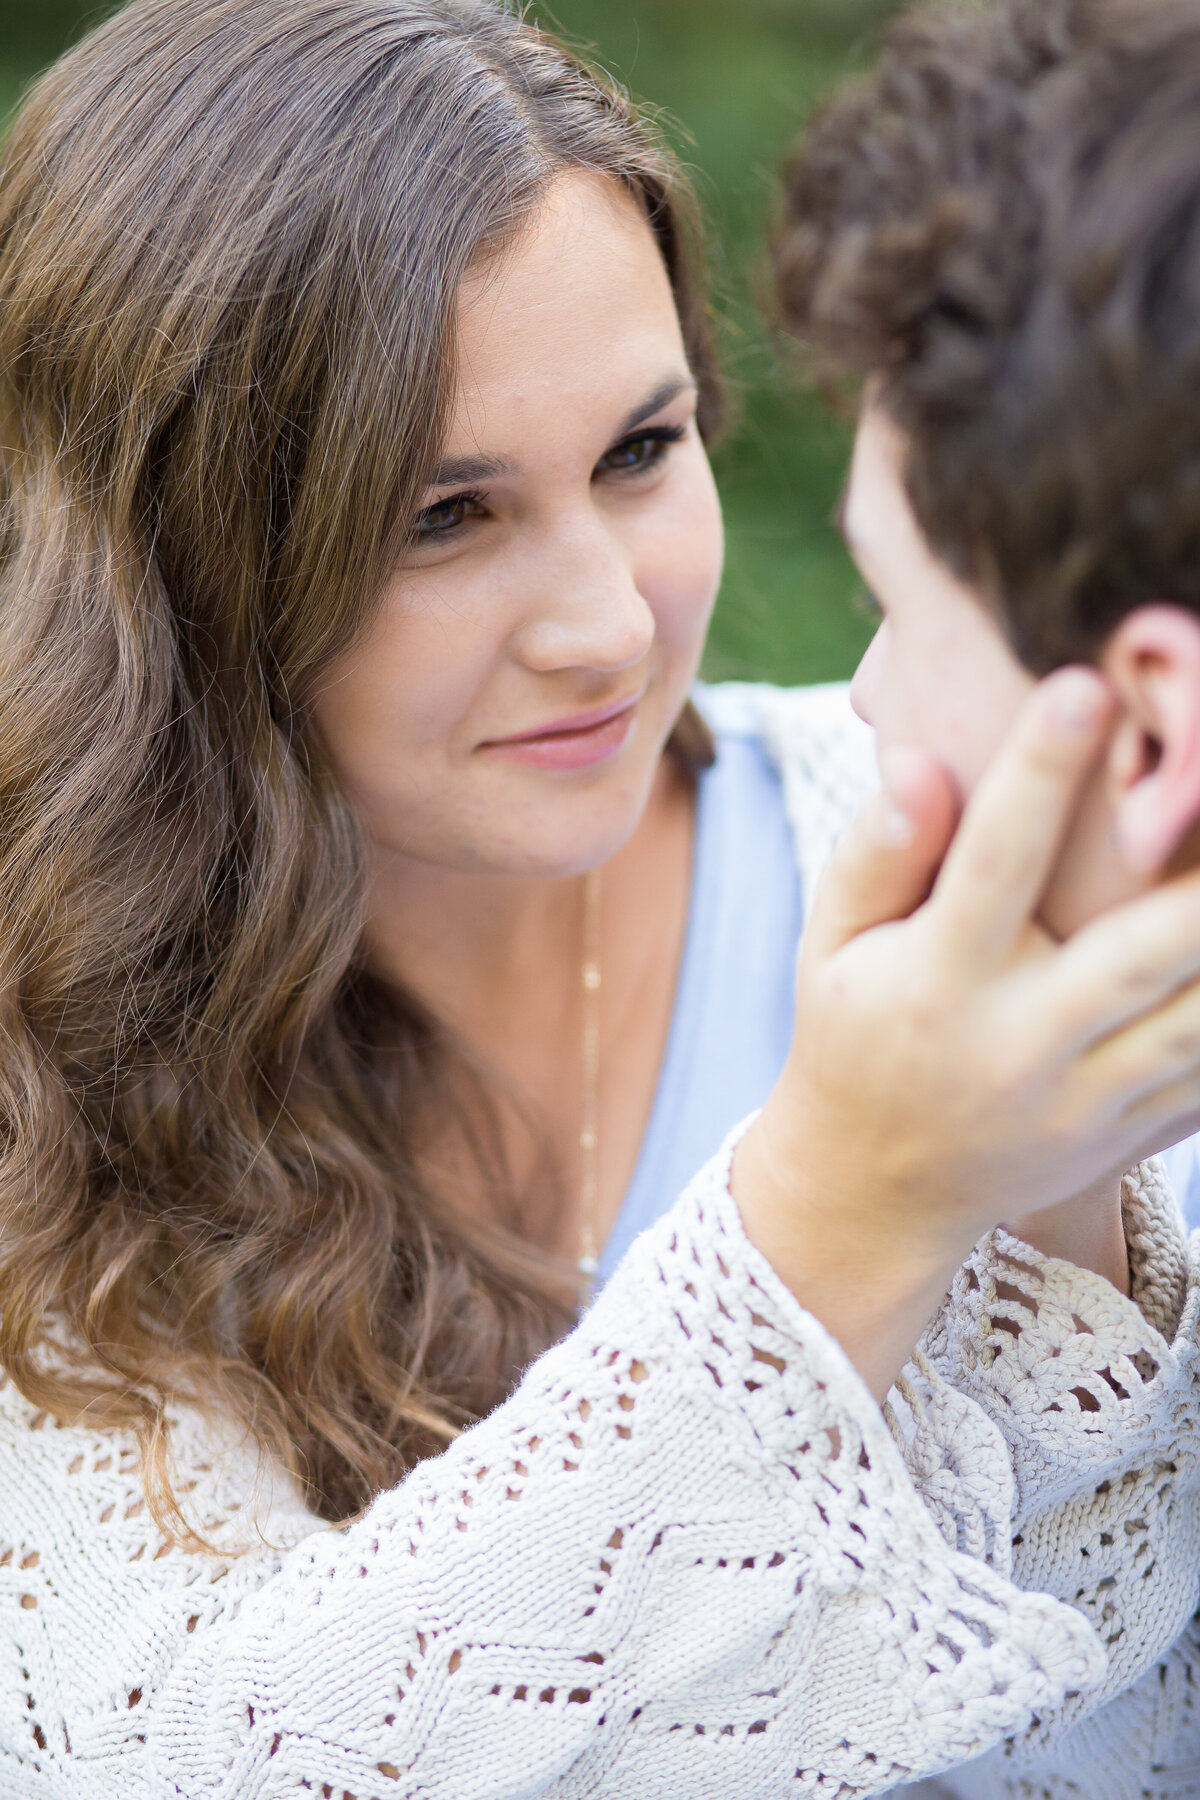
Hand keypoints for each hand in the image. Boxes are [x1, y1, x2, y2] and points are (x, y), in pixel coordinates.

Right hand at [733, 668, 1199, 1396]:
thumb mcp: (829, 947)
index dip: (1038, 774)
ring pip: (1196, 1022)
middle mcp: (1015, 1045)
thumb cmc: (851, 1035)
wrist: (873, 1193)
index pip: (991, 864)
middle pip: (1136, 953)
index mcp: (934, 984)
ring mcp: (1081, 1100)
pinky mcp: (1127, 1135)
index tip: (1086, 684)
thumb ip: (875, 855)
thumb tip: (920, 757)